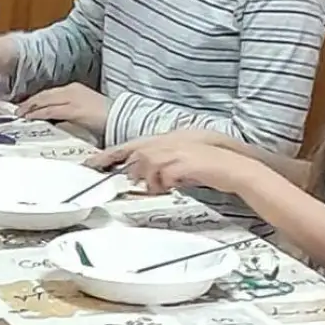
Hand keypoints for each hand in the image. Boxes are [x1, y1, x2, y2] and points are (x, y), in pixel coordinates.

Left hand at [19, 83, 110, 132]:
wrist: (122, 118)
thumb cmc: (105, 117)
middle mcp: (72, 90)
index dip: (35, 99)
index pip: (49, 93)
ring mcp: (73, 99)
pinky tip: (31, 117)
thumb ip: (69, 111)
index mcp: (74, 89)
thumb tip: (55, 118)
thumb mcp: (84, 109)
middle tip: (18, 110)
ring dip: (30, 108)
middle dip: (29, 103)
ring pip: (45, 101)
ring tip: (20, 115)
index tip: (25, 106)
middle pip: (44, 95)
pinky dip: (39, 114)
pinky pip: (51, 111)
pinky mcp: (74, 110)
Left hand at [89, 132, 245, 192]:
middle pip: (137, 158)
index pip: (131, 146)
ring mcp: (174, 151)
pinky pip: (162, 177)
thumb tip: (143, 180)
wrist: (234, 168)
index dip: (109, 154)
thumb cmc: (210, 168)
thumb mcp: (181, 163)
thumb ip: (160, 167)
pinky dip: (168, 184)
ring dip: (156, 181)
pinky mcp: (181, 162)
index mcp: (167, 139)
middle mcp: (168, 141)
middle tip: (155, 183)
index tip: (90, 163)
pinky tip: (180, 183)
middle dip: (140, 174)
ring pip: (147, 168)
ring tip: (171, 184)